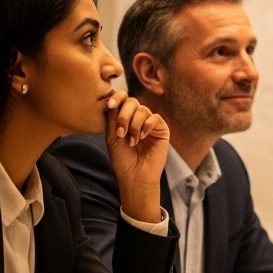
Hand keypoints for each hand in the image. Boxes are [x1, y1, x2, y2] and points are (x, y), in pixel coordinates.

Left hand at [105, 91, 168, 223]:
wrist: (135, 175)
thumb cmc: (122, 159)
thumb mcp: (112, 137)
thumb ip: (113, 119)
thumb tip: (113, 100)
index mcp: (125, 118)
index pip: (123, 100)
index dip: (117, 97)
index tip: (110, 104)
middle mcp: (138, 118)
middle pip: (132, 102)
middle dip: (124, 115)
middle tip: (120, 132)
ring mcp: (150, 123)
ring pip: (142, 110)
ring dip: (134, 125)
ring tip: (131, 141)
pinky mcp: (161, 129)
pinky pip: (154, 118)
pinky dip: (146, 126)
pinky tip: (142, 138)